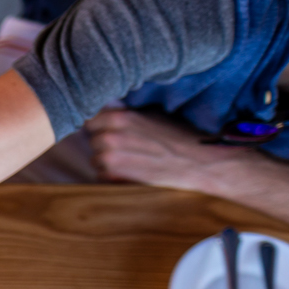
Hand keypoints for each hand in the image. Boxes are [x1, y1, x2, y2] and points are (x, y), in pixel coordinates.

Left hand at [87, 108, 242, 194]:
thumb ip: (125, 114)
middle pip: (93, 140)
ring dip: (107, 161)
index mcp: (119, 117)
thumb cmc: (178, 136)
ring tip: (133, 159)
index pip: (90, 120)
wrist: (198, 163)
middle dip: (104, 143)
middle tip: (128, 146)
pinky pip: (102, 176)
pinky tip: (133, 171)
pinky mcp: (115, 178)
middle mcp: (110, 137)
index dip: (99, 125)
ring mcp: (110, 159)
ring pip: (96, 159)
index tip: (108, 129)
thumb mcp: (151, 115)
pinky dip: (112, 176)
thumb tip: (105, 109)